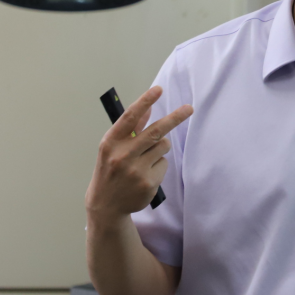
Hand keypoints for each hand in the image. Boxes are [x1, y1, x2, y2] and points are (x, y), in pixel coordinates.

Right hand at [86, 85, 192, 219]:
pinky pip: (164, 163)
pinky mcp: (148, 183)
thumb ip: (131, 128)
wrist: (106, 204)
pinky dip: (158, 165)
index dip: (145, 102)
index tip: (158, 90)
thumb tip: (148, 107)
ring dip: (160, 147)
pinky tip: (145, 174)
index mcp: (111, 142)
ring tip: (145, 158)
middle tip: (189, 108)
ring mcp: (136, 170)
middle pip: (155, 131)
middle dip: (175, 118)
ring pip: (163, 146)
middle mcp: (122, 155)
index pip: (130, 118)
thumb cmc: (110, 170)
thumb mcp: (113, 147)